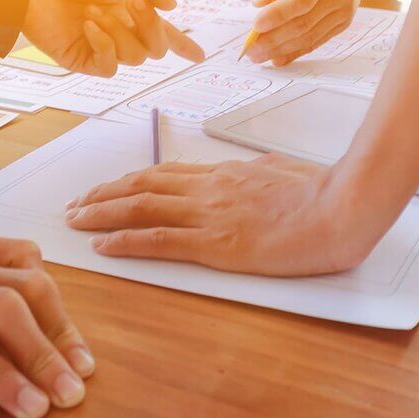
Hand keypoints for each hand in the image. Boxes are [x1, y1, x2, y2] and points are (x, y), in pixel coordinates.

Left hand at [24, 0, 204, 75]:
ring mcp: (100, 45)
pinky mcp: (81, 59)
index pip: (160, 29)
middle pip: (155, 47)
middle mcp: (117, 28)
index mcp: (126, 6)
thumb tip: (173, 8)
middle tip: (132, 2)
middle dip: (150, 25)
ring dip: (118, 30)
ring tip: (91, 9)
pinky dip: (103, 44)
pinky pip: (108, 66)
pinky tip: (86, 26)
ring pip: (135, 57)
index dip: (182, 43)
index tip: (200, 56)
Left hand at [64, 154, 368, 274]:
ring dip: (103, 213)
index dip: (130, 181)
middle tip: (75, 204)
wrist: (343, 206)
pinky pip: (161, 241)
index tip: (106, 188)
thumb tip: (250, 176)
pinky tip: (104, 245)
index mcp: (226, 174)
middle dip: (104, 195)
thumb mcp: (283, 172)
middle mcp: (210, 188)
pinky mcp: (218, 244)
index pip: (165, 174)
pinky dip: (127, 241)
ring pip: (142, 208)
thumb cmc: (324, 192)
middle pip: (142, 186)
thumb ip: (258, 175)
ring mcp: (211, 214)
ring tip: (76, 220)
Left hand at [246, 0, 367, 65]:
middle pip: (304, 23)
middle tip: (250, 49)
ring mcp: (344, 11)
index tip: (256, 25)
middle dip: (274, 39)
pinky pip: (317, 42)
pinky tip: (277, 57)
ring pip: (309, 37)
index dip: (278, 14)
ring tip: (258, 55)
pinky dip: (295, 52)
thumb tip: (258, 2)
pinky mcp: (343, 24)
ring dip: (281, 49)